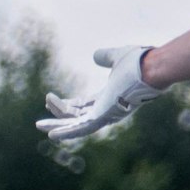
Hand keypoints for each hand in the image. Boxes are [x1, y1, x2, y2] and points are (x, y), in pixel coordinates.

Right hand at [36, 46, 165, 140]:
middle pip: (78, 117)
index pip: (84, 105)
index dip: (67, 105)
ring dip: (57, 125)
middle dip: (59, 119)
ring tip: (39, 126)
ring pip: (76, 124)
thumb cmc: (138, 63)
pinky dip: (67, 132)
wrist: (150, 68)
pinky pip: (82, 128)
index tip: (50, 100)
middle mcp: (108, 108)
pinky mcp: (104, 117)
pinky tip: (51, 134)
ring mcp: (106, 114)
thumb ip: (105, 57)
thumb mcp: (117, 58)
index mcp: (110, 97)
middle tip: (40, 123)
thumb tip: (96, 56)